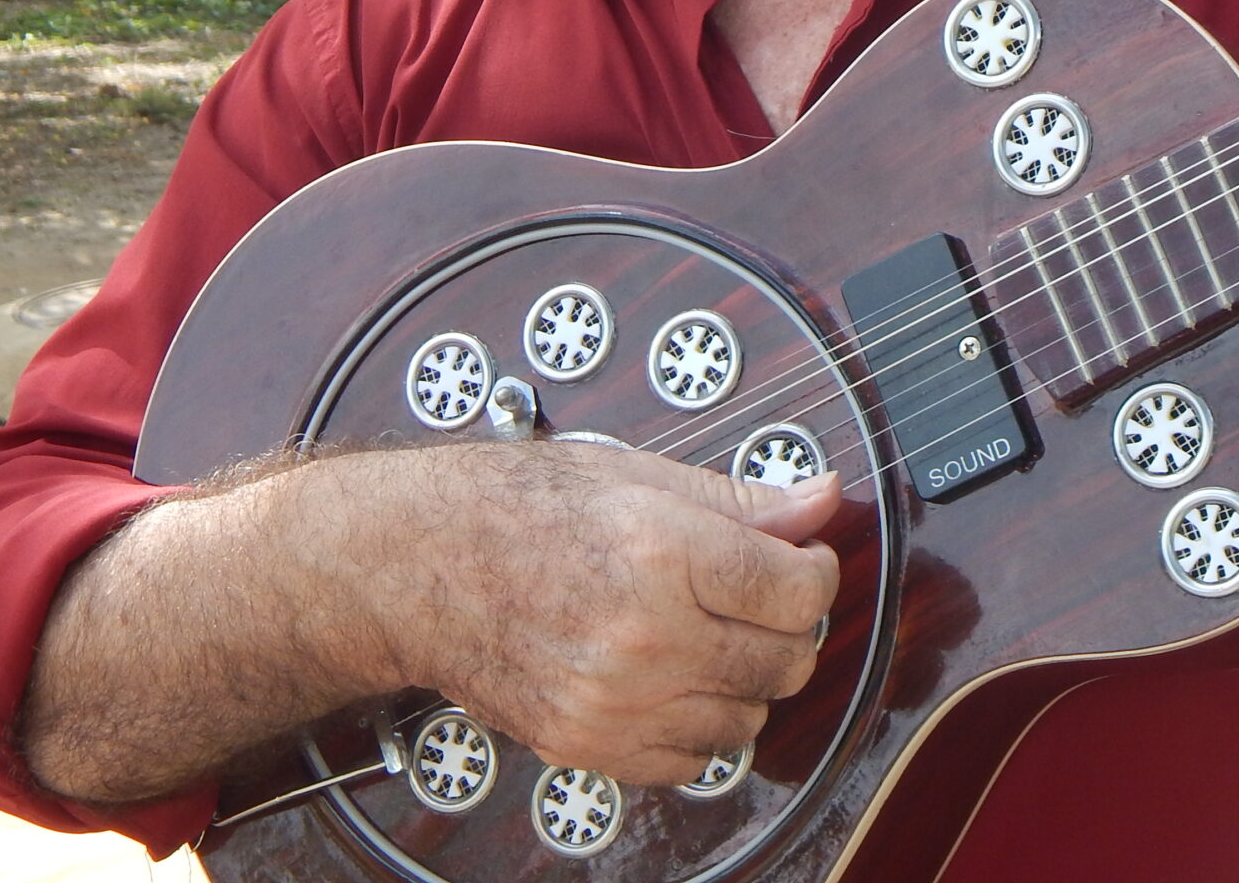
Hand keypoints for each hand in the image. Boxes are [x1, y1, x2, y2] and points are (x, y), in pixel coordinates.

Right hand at [339, 439, 840, 784]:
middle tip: (759, 595)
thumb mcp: (639, 475)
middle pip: (787, 660)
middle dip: (790, 625)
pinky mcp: (586, 745)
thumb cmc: (518, 508)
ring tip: (710, 634)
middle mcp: (644, 635)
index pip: (801, 591)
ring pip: (748, 718)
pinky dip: (699, 727)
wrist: (416, 565)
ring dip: (747, 679)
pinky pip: (690, 761)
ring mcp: (614, 700)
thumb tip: (822, 498)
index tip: (801, 560)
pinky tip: (675, 679)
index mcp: (664, 552)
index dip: (816, 571)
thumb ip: (743, 499)